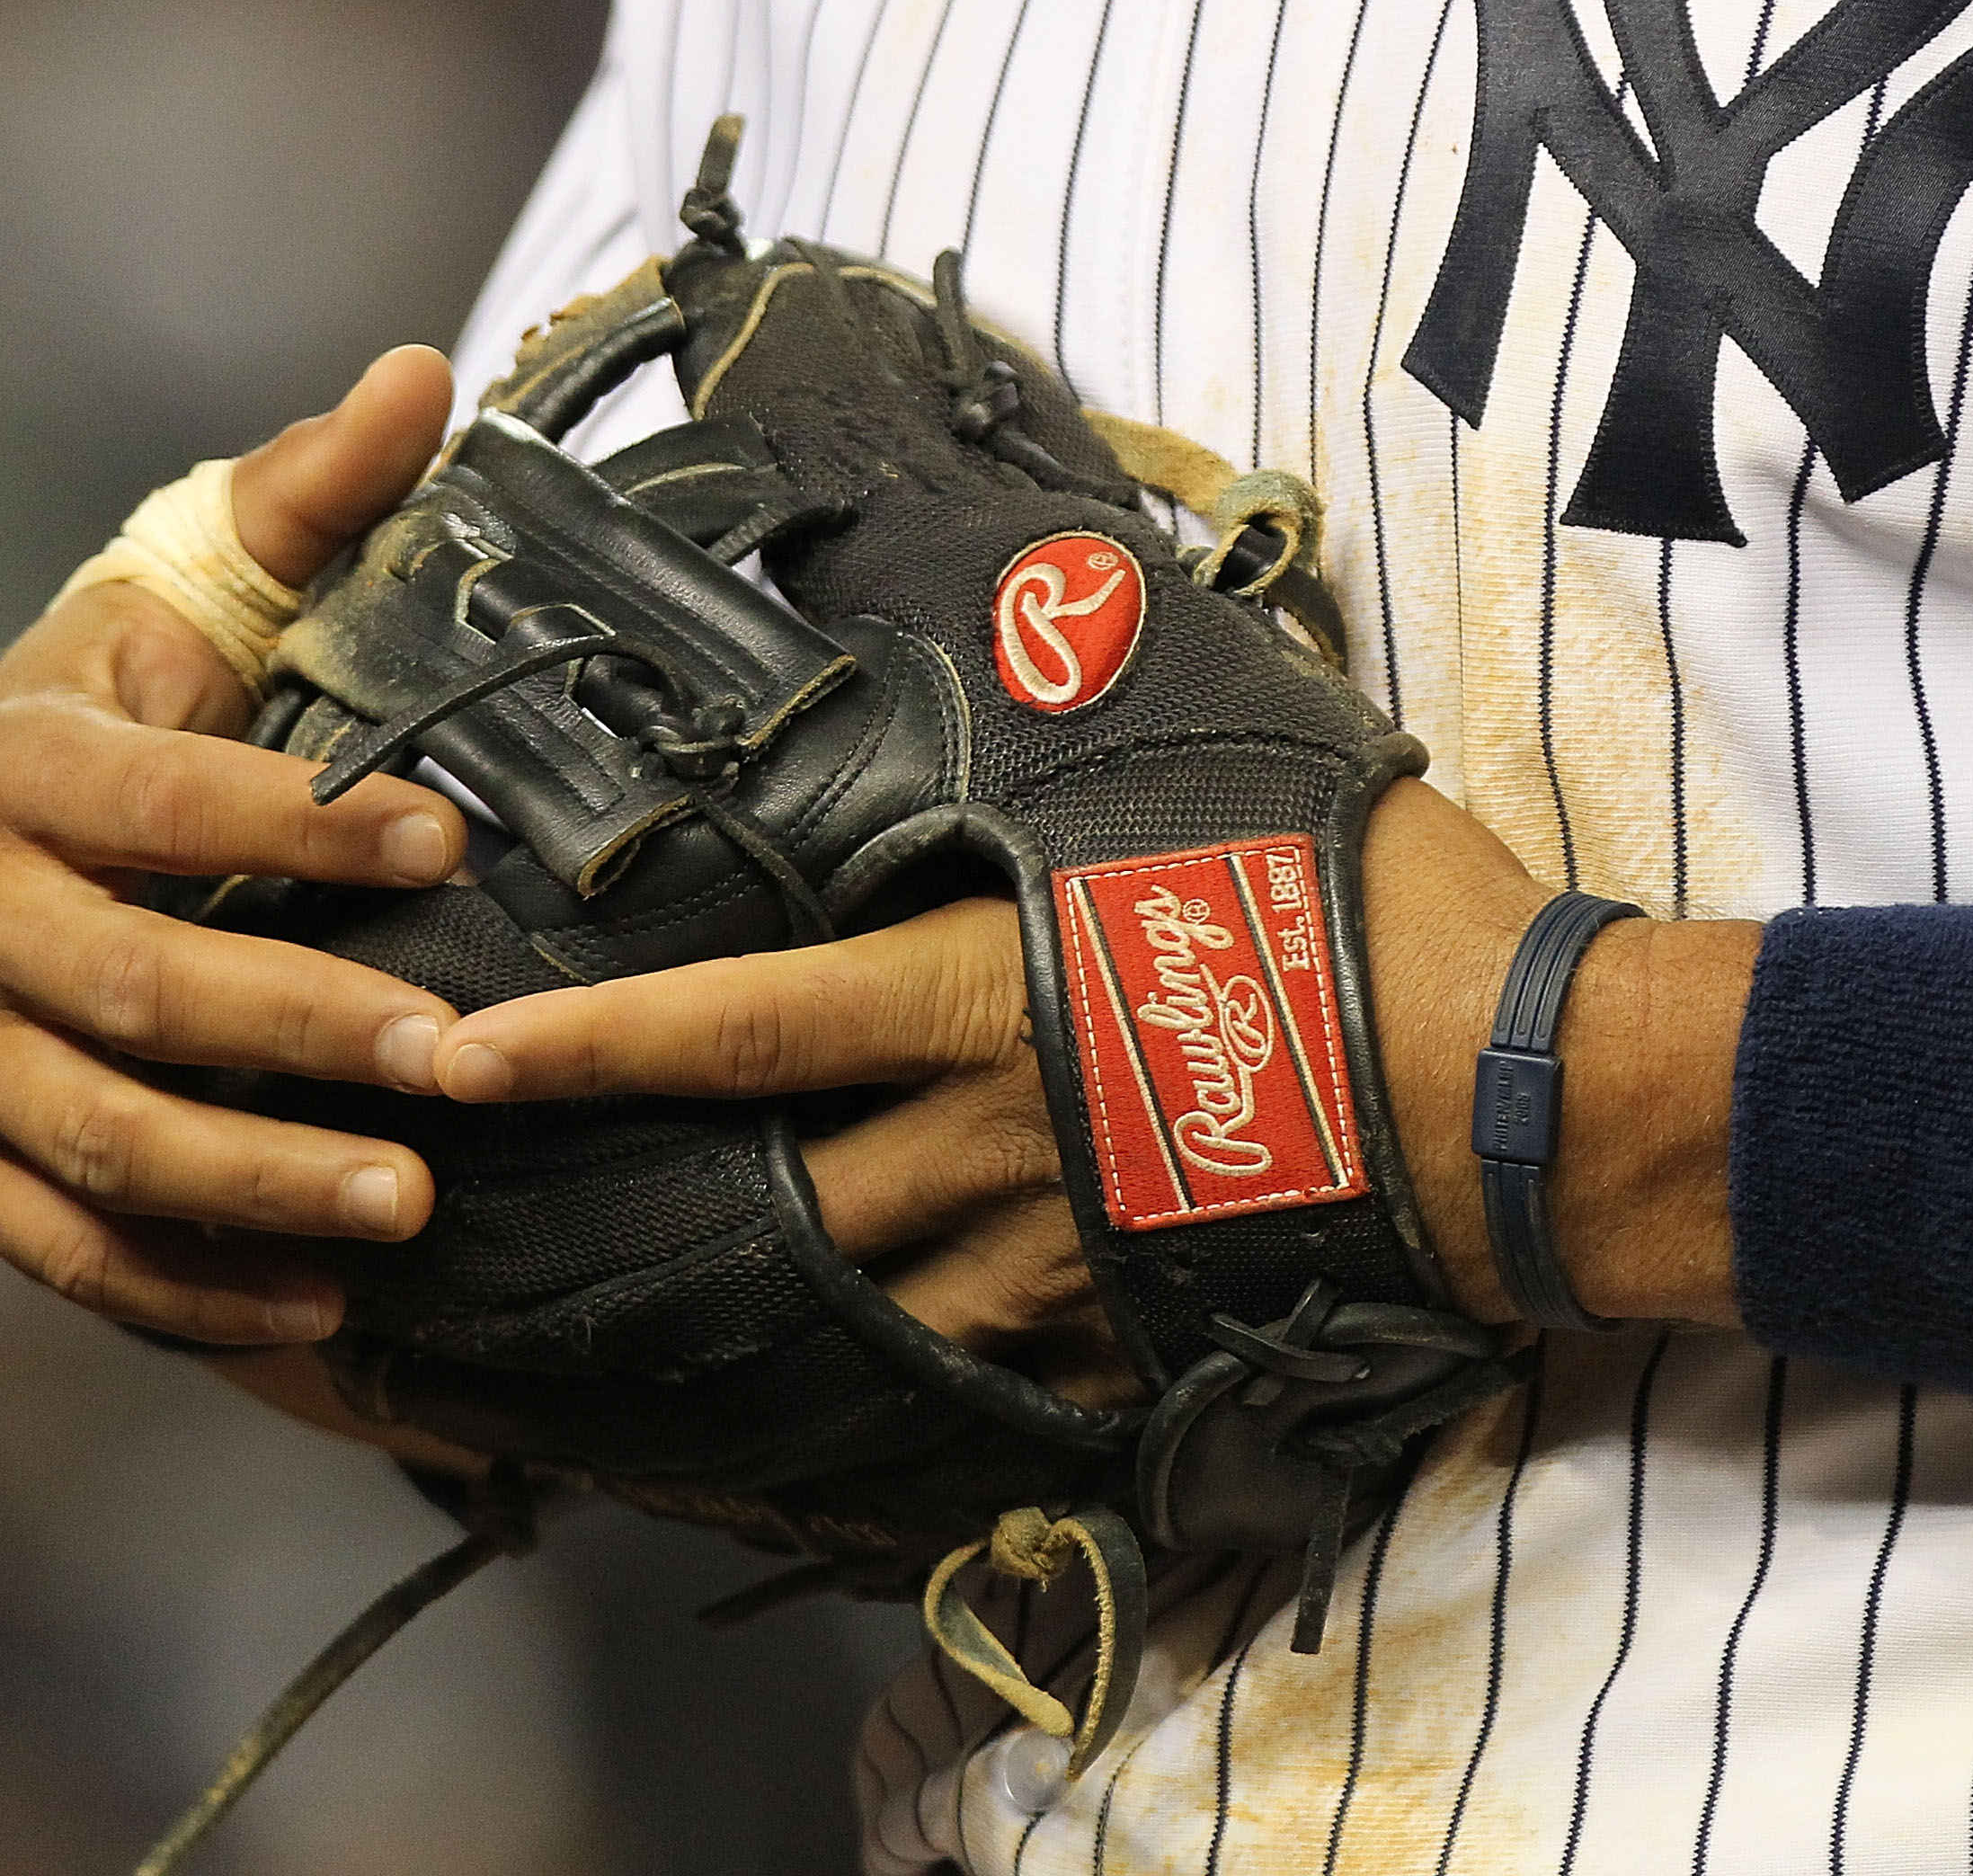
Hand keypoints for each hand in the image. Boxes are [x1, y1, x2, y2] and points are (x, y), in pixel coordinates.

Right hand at [0, 349, 477, 1343]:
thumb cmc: (117, 708)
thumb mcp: (194, 588)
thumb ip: (314, 495)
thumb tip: (425, 373)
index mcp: (32, 767)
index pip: (175, 804)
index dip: (308, 827)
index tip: (451, 848)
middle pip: (141, 991)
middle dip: (304, 1031)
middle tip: (464, 1066)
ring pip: (106, 1140)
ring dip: (261, 1184)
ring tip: (417, 1206)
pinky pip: (72, 1250)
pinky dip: (194, 1288)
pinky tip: (329, 1309)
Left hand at [428, 778, 1760, 1349]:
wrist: (1518, 1094)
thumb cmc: (1371, 898)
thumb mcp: (1216, 764)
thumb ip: (1089, 726)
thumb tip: (1042, 609)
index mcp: (973, 995)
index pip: (733, 1023)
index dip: (579, 1047)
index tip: (454, 1059)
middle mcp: (979, 1141)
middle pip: (777, 1194)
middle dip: (692, 1192)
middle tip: (597, 1187)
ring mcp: (1052, 1257)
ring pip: (874, 1297)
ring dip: (827, 1274)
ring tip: (783, 1256)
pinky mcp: (1128, 1337)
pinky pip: (996, 1363)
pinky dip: (957, 1343)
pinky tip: (961, 1319)